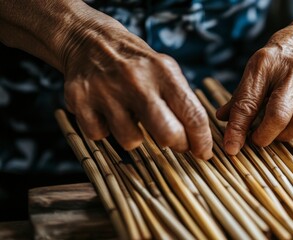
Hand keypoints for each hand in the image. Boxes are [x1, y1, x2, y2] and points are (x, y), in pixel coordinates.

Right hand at [62, 14, 211, 158]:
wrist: (90, 40)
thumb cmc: (136, 63)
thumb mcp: (164, 69)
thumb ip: (181, 100)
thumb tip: (197, 140)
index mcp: (163, 71)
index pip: (192, 114)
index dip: (201, 140)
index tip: (204, 152)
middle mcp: (135, 81)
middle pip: (167, 134)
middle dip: (176, 144)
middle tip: (175, 142)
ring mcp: (106, 91)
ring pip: (131, 141)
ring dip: (135, 135)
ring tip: (129, 114)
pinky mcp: (80, 101)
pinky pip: (100, 136)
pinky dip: (105, 129)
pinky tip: (106, 111)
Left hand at [217, 26, 292, 154]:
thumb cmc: (280, 57)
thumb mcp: (256, 68)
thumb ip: (241, 95)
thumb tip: (222, 118)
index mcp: (265, 63)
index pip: (248, 102)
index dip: (237, 128)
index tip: (231, 148)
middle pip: (278, 117)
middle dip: (264, 137)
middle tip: (257, 140)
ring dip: (283, 136)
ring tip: (276, 130)